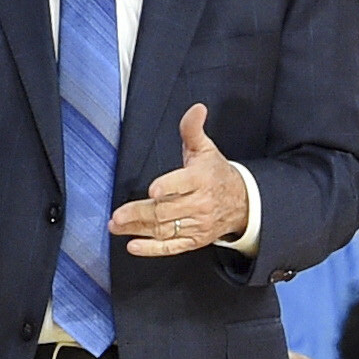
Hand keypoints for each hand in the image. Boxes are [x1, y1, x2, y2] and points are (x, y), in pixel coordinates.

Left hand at [110, 104, 248, 256]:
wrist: (242, 202)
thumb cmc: (216, 173)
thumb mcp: (205, 149)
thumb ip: (192, 130)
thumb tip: (196, 109)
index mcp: (201, 179)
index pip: (184, 183)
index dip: (169, 187)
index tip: (153, 190)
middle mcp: (199, 203)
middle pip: (166, 211)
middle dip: (140, 213)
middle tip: (117, 216)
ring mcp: (197, 224)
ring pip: (164, 229)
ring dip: (138, 230)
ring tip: (116, 226)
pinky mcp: (194, 240)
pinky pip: (172, 247)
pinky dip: (152, 249)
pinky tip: (134, 246)